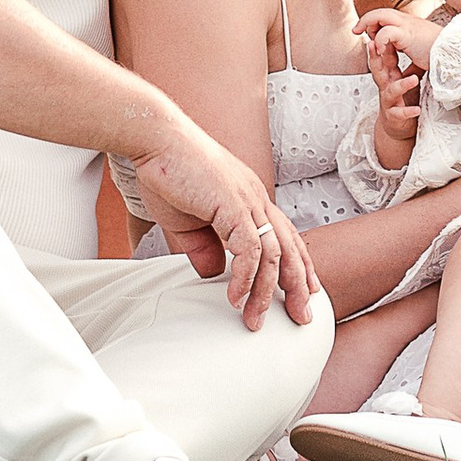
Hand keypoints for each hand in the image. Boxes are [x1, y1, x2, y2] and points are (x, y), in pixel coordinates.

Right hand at [127, 117, 318, 329]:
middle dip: (298, 285)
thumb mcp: (188, 222)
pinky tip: (236, 298)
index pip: (286, 235)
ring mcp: (248, 200)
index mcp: (251, 198)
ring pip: (272, 254)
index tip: (304, 291)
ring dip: (266, 291)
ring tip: (255, 320)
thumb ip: (203, 249)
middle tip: (301, 317)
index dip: (298, 264)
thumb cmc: (169, 172)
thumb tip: (213, 274)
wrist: (156, 140)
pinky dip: (245, 277)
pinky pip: (249, 249)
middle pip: (290, 247)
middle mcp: (257, 198)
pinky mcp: (233, 205)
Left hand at [357, 2, 443, 71]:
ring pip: (381, 16)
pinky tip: (381, 49)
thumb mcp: (421, 50)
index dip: (375, 22)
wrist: (453, 53)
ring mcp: (407, 26)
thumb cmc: (440, 53)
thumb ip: (411, 51)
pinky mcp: (407, 35)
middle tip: (357, 30)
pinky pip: (387, 32)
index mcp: (409, 24)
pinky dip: (380, 39)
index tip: (367, 32)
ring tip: (366, 37)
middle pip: (381, 11)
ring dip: (369, 25)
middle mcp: (407, 21)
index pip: (387, 15)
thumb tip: (408, 59)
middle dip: (366, 20)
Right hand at [366, 31, 421, 113]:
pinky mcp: (394, 116)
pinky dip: (407, 111)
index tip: (379, 29)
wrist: (398, 126)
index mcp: (389, 75)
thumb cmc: (403, 98)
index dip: (381, 43)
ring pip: (391, 91)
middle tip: (374, 45)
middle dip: (375, 57)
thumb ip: (412, 64)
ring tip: (413, 79)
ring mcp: (389, 101)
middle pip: (378, 69)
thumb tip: (421, 46)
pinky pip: (400, 113)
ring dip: (401, 85)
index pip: (384, 57)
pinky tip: (416, 109)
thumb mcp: (406, 78)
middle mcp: (386, 86)